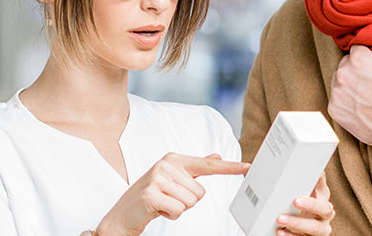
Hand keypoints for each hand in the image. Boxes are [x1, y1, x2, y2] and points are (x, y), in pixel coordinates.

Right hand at [95, 153, 249, 235]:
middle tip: (168, 199)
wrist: (122, 214)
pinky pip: (179, 210)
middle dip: (187, 202)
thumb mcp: (174, 180)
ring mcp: (157, 178)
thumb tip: (216, 157)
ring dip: (178, 209)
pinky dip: (171, 215)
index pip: (207, 165)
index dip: (230, 168)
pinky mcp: (151, 194)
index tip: (248, 167)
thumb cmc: (151, 196)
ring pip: (191, 202)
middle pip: (200, 192)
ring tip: (162, 204)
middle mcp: (165, 165)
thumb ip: (195, 168)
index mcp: (173, 159)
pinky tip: (157, 209)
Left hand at [275, 176, 335, 235]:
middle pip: (325, 208)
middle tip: (295, 201)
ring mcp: (319, 229)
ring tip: (281, 219)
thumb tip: (251, 167)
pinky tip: (280, 231)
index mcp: (320, 198)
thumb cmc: (291, 208)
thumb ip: (275, 182)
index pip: (322, 186)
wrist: (290, 229)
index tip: (315, 172)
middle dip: (311, 205)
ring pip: (315, 228)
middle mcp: (323, 214)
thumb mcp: (288, 194)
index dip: (320, 179)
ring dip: (298, 223)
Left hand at [327, 45, 371, 146]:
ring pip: (339, 82)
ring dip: (349, 85)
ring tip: (365, 95)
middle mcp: (343, 73)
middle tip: (370, 81)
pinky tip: (360, 106)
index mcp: (358, 58)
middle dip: (356, 69)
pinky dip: (345, 101)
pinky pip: (337, 99)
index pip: (356, 47)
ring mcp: (337, 92)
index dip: (365, 54)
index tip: (370, 62)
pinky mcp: (333, 109)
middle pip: (346, 64)